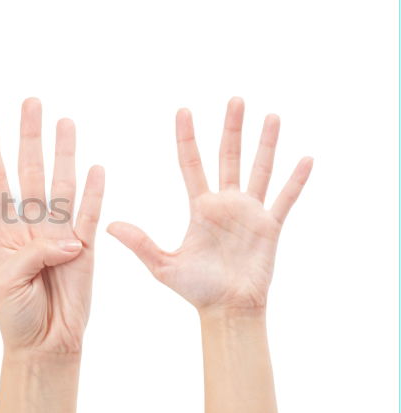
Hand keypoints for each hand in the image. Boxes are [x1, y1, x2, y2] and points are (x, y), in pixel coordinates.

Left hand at [0, 99, 104, 355]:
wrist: (45, 344)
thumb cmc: (16, 315)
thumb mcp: (9, 282)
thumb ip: (34, 255)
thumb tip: (71, 240)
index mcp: (4, 232)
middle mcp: (31, 226)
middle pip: (30, 171)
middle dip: (30, 137)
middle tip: (31, 103)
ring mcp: (59, 235)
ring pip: (61, 185)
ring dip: (63, 153)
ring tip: (64, 121)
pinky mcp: (86, 250)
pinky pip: (91, 216)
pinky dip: (95, 193)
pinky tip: (97, 167)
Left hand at [107, 97, 312, 313]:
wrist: (227, 310)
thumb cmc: (196, 290)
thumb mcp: (163, 265)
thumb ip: (140, 243)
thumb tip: (109, 226)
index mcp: (200, 207)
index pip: (191, 163)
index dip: (187, 137)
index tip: (183, 109)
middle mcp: (226, 204)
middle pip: (228, 156)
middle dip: (231, 128)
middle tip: (234, 99)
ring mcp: (250, 213)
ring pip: (259, 169)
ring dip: (266, 144)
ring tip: (271, 116)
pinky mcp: (270, 227)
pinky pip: (285, 199)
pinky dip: (296, 180)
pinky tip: (306, 158)